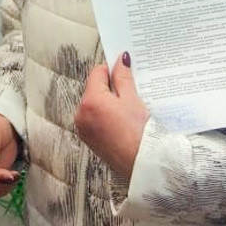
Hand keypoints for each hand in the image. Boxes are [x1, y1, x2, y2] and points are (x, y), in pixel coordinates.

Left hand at [74, 51, 149, 180]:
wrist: (143, 165)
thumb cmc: (140, 134)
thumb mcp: (133, 100)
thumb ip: (123, 78)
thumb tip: (121, 59)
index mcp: (90, 101)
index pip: (97, 73)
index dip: (111, 69)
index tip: (125, 69)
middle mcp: (81, 114)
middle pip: (94, 89)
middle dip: (110, 87)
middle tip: (131, 89)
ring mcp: (83, 128)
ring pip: (94, 104)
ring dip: (108, 101)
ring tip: (128, 107)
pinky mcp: (89, 139)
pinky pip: (94, 119)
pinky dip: (105, 115)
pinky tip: (122, 119)